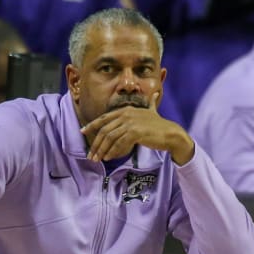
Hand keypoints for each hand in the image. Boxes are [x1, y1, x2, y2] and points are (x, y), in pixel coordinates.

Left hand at [80, 92, 194, 164]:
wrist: (170, 134)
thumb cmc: (160, 125)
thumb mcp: (152, 111)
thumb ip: (150, 104)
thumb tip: (155, 94)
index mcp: (126, 110)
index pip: (104, 118)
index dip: (92, 125)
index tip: (82, 131)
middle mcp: (126, 114)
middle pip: (104, 130)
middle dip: (95, 143)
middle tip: (90, 155)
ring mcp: (131, 123)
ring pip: (110, 138)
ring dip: (102, 150)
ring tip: (97, 159)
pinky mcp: (135, 132)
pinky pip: (119, 143)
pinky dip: (112, 151)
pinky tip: (109, 157)